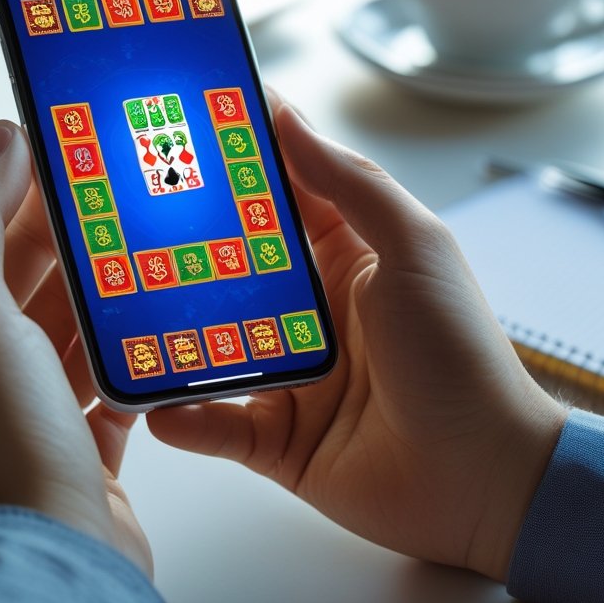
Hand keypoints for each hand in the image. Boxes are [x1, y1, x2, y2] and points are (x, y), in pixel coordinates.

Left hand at [0, 121, 151, 575]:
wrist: (50, 556)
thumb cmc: (3, 445)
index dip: (30, 192)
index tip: (76, 153)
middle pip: (39, 285)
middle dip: (81, 242)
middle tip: (130, 200)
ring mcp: (38, 414)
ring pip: (80, 335)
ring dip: (112, 299)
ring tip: (155, 260)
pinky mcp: (85, 451)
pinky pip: (113, 391)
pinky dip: (134, 362)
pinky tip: (158, 340)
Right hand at [148, 97, 566, 580]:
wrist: (482, 480)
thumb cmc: (462, 358)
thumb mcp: (416, 251)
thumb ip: (354, 187)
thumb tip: (292, 122)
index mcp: (349, 257)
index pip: (283, 194)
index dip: (239, 160)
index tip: (184, 122)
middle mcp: (312, 310)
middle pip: (231, 266)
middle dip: (181, 243)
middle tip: (121, 211)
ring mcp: (290, 373)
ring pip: (212, 343)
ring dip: (170, 329)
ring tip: (121, 308)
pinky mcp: (277, 438)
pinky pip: (216, 424)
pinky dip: (185, 415)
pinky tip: (154, 399)